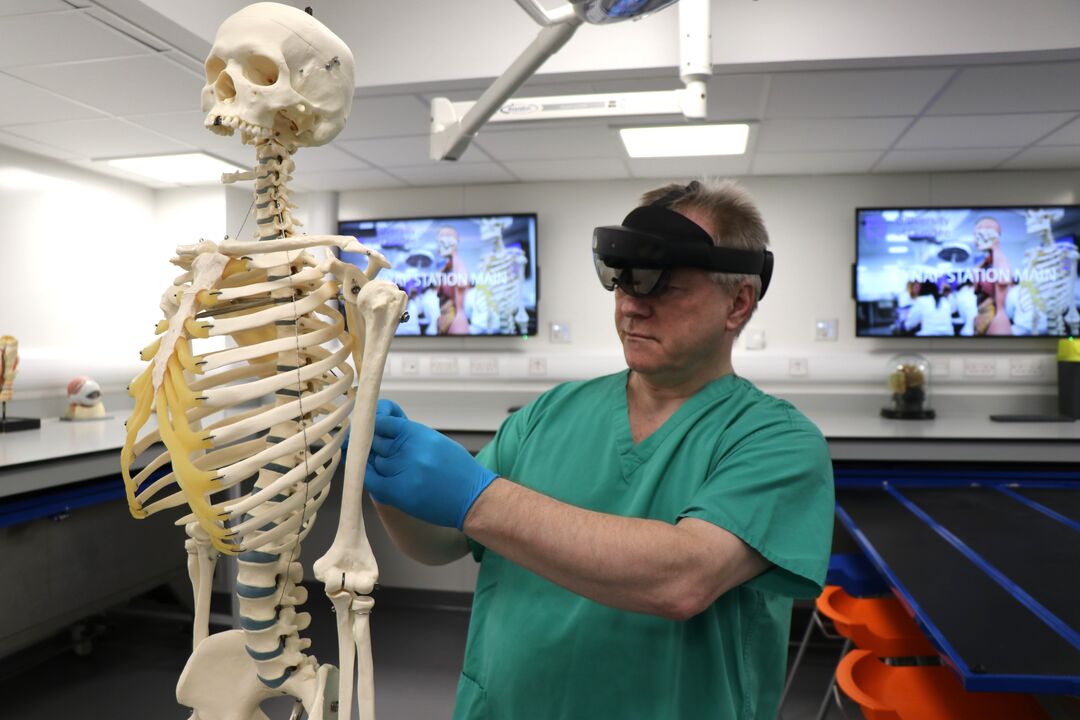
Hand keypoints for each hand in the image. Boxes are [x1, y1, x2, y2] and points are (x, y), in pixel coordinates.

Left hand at [365, 405, 495, 529]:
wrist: (474, 497)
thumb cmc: (457, 468)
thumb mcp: (435, 441)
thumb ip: (408, 433)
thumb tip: (380, 422)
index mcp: (419, 433)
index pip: (382, 422)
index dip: (376, 427)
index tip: (375, 432)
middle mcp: (410, 450)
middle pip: (376, 443)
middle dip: (378, 447)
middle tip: (387, 453)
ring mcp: (403, 471)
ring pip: (375, 462)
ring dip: (380, 465)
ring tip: (400, 471)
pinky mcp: (398, 492)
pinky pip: (372, 480)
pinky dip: (370, 477)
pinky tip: (379, 477)